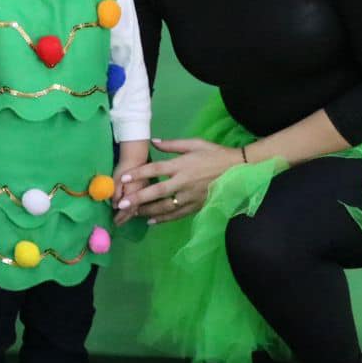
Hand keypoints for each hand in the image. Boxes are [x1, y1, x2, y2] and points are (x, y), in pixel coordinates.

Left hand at [113, 138, 242, 224]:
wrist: (239, 170)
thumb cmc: (215, 154)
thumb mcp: (195, 143)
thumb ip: (173, 144)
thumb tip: (153, 141)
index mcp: (182, 165)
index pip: (156, 169)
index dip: (140, 173)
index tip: (125, 178)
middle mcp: (184, 182)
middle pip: (158, 191)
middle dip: (139, 198)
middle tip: (122, 204)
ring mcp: (190, 196)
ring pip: (166, 206)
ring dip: (148, 211)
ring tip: (132, 213)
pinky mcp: (197, 206)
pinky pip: (177, 215)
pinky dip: (163, 219)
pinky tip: (151, 221)